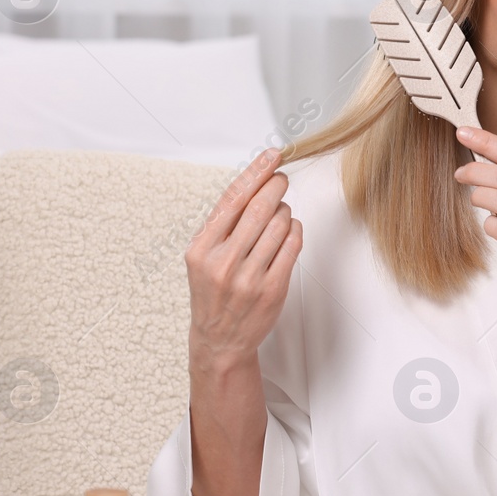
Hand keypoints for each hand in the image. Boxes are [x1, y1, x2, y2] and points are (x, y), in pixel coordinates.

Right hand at [184, 148, 302, 378]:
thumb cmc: (213, 291)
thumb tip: (255, 181)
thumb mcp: (203, 256)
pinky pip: (293, 246)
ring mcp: (249, 278)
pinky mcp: (272, 289)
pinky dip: (294, 231)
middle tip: (282, 178)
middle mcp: (223, 262)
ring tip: (279, 214)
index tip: (273, 155)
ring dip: (284, 211)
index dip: (256, 172)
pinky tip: (288, 231)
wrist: (219, 340)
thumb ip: (223, 224)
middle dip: (276, 186)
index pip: (232, 199)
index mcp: (201, 249)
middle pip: (259, 208)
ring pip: (279, 224)